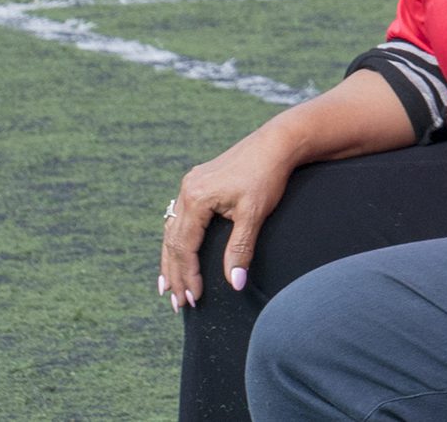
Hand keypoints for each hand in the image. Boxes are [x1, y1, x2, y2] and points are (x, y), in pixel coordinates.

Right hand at [158, 127, 292, 311]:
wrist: (278, 142)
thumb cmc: (268, 176)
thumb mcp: (255, 214)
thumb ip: (241, 249)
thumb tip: (234, 284)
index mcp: (196, 198)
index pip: (184, 247)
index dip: (188, 275)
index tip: (193, 299)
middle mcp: (186, 191)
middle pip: (172, 241)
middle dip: (174, 274)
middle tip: (176, 303)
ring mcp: (190, 185)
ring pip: (172, 230)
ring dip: (171, 260)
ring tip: (168, 287)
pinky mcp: (198, 183)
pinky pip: (180, 219)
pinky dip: (177, 240)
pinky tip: (176, 253)